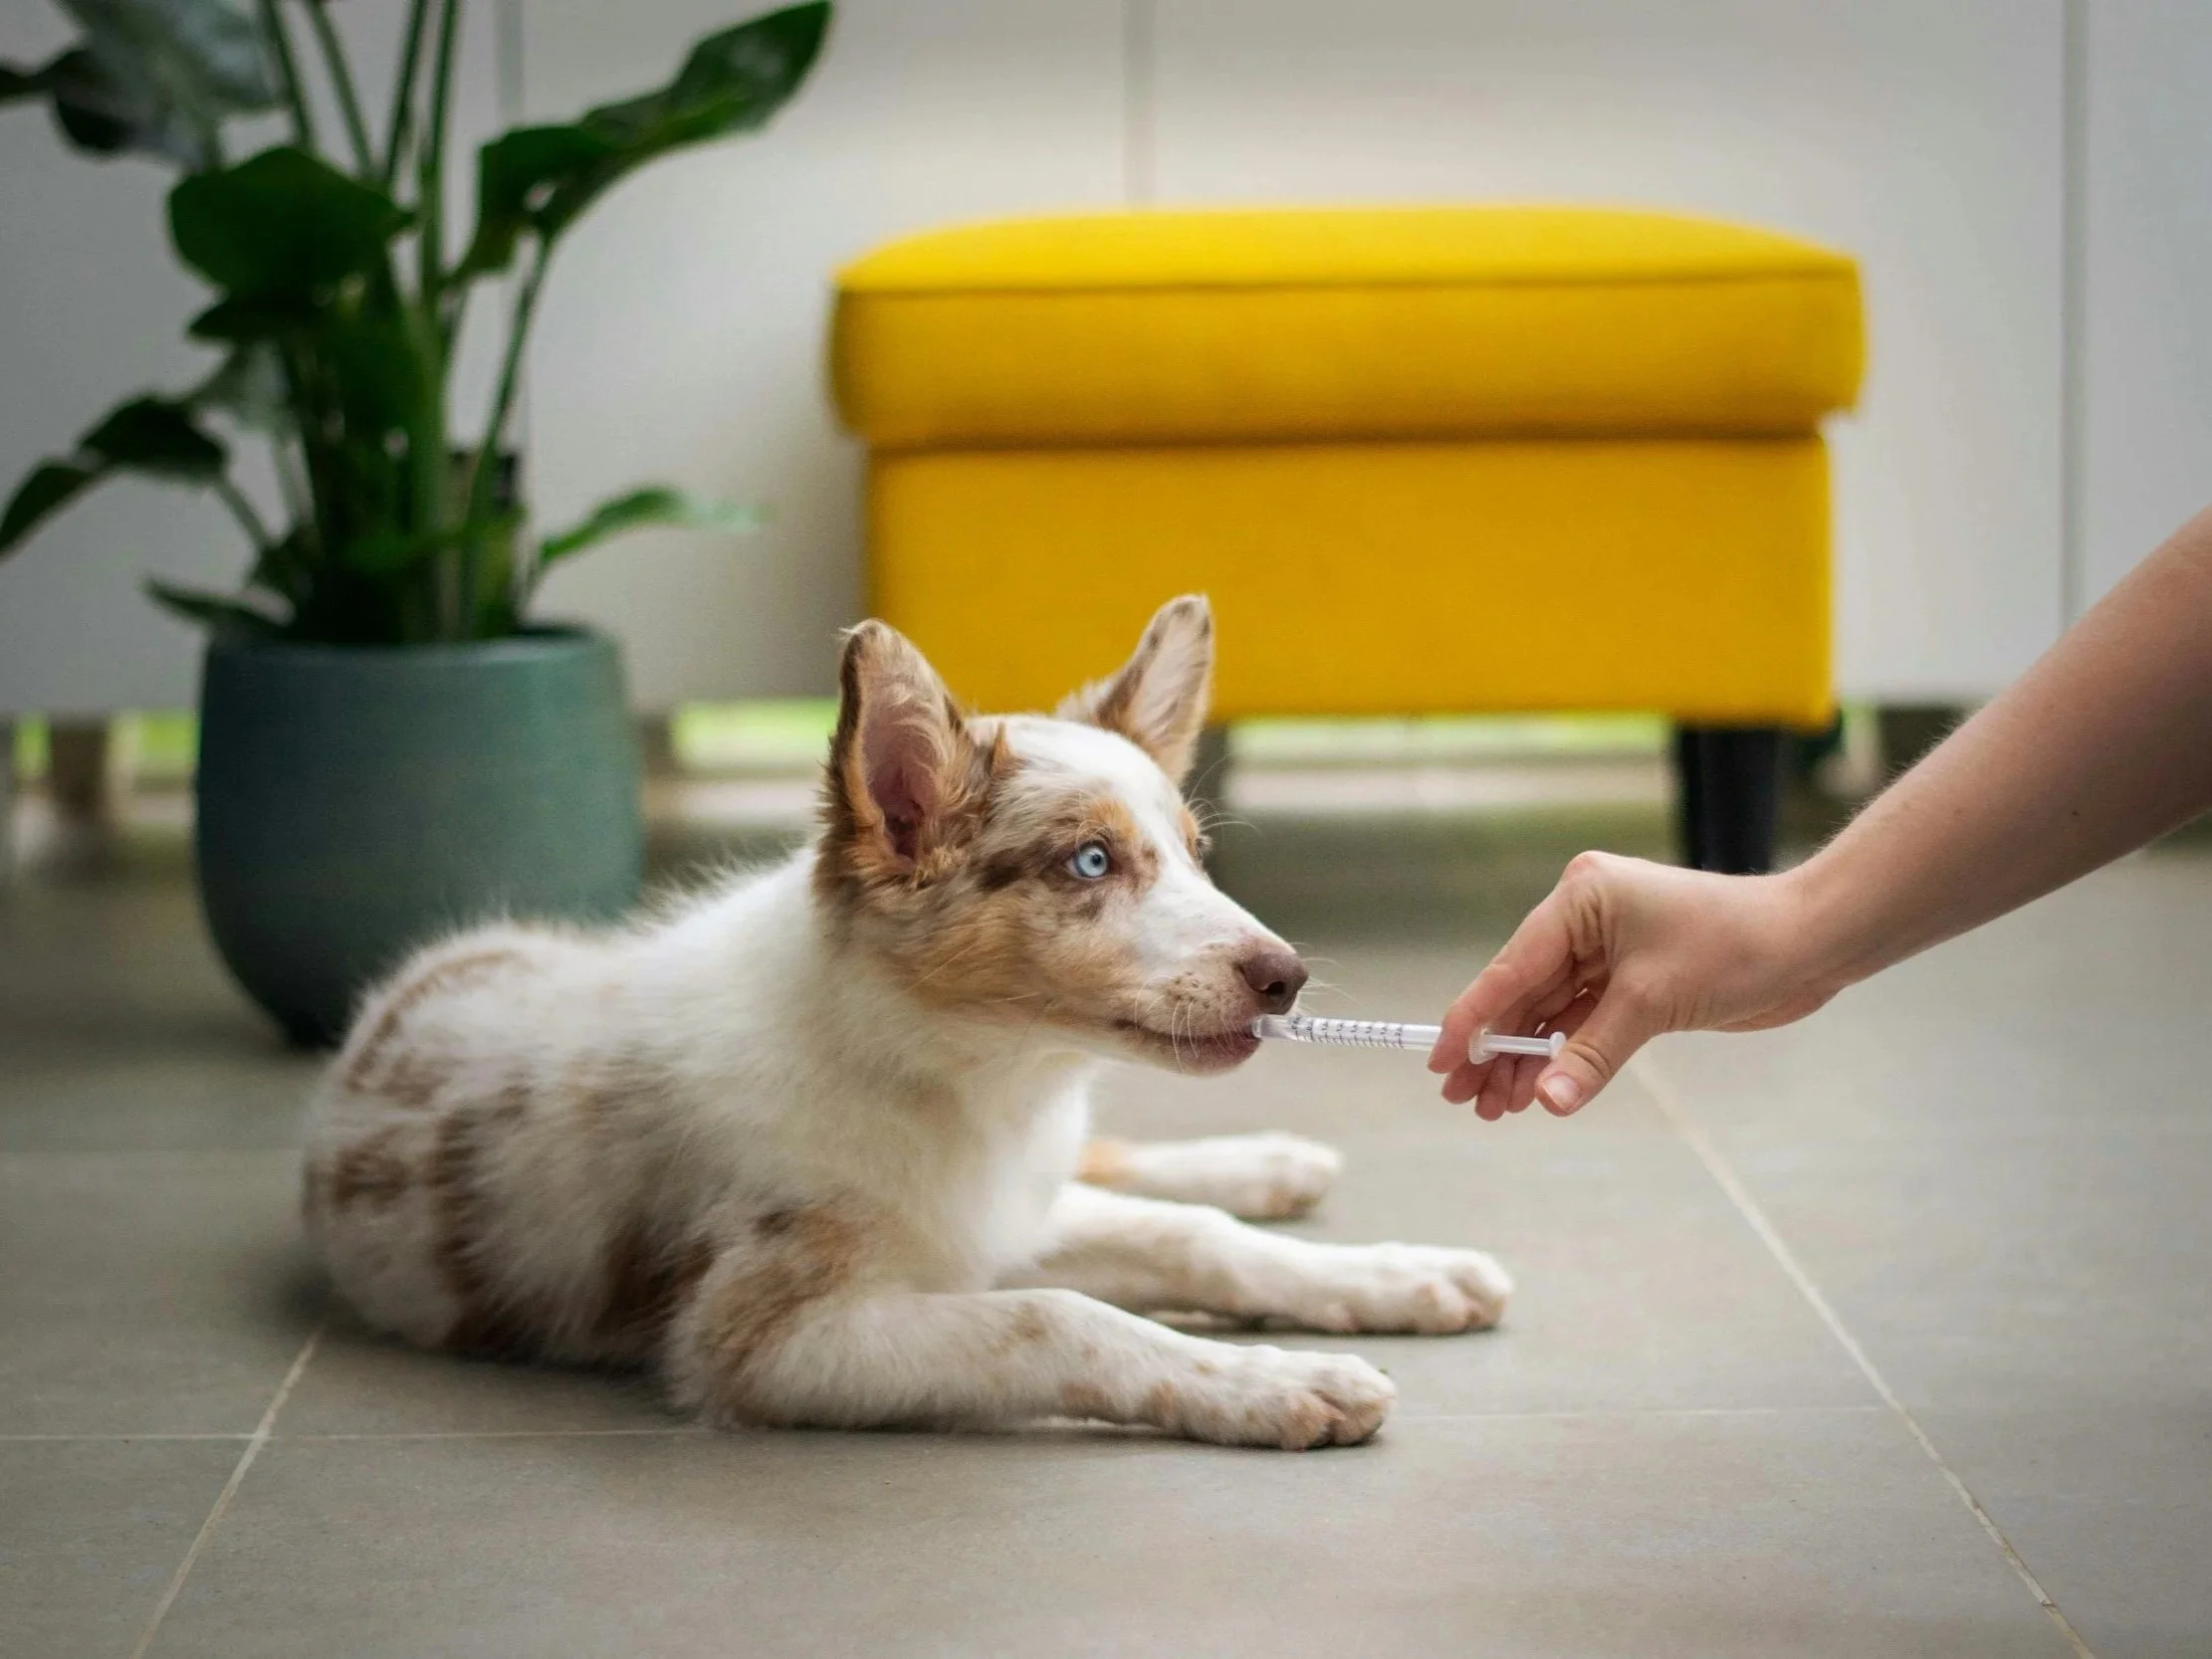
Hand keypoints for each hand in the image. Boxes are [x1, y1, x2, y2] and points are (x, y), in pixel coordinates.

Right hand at [1426, 852, 1842, 1119]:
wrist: (1810, 943)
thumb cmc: (1735, 947)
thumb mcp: (1653, 1001)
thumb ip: (1593, 1053)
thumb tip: (1548, 1101)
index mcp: (1580, 898)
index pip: (1512, 966)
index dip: (1473, 1018)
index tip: (1440, 1060)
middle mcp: (1585, 918)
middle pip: (1523, 992)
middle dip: (1496, 1049)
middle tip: (1463, 1100)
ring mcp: (1608, 948)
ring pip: (1550, 1012)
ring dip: (1526, 1059)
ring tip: (1496, 1109)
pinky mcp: (1632, 978)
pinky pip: (1581, 1020)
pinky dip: (1562, 1055)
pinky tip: (1539, 1090)